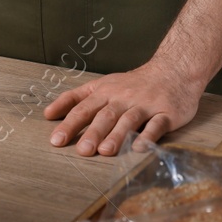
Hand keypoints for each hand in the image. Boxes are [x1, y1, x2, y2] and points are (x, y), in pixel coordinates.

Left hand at [43, 60, 202, 156]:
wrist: (173, 70)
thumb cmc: (133, 83)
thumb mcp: (101, 84)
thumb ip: (76, 98)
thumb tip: (47, 114)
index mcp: (106, 92)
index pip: (84, 108)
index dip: (69, 123)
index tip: (56, 139)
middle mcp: (123, 98)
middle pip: (105, 115)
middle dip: (92, 132)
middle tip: (82, 150)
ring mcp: (145, 105)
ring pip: (129, 120)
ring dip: (117, 135)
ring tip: (106, 151)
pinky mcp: (165, 113)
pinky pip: (156, 125)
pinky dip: (148, 136)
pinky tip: (139, 147)